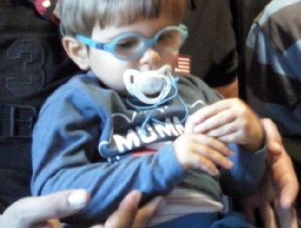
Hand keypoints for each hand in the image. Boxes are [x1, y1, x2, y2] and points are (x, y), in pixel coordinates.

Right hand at [0, 190, 161, 227]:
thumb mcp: (25, 214)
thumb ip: (52, 205)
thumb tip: (85, 194)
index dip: (124, 215)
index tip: (136, 192)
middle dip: (140, 219)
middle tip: (158, 195)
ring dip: (138, 223)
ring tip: (155, 201)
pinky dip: (128, 225)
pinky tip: (137, 210)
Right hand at [173, 132, 233, 175]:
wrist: (164, 165)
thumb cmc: (182, 156)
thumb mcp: (193, 147)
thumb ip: (204, 145)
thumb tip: (224, 149)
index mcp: (194, 133)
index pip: (211, 135)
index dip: (222, 142)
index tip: (231, 148)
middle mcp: (190, 137)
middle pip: (211, 143)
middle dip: (223, 150)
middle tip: (232, 156)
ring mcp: (188, 146)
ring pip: (208, 152)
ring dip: (220, 160)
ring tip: (228, 166)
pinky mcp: (186, 157)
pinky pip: (202, 162)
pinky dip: (211, 167)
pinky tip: (216, 172)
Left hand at [186, 99, 264, 151]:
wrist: (255, 129)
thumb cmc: (236, 118)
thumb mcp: (228, 111)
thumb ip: (215, 112)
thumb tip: (195, 117)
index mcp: (234, 102)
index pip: (216, 107)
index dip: (204, 114)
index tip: (194, 120)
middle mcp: (240, 110)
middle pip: (219, 118)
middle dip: (206, 125)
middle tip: (196, 130)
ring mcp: (243, 122)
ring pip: (223, 129)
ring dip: (211, 133)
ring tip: (203, 136)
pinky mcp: (244, 134)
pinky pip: (228, 138)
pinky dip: (220, 139)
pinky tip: (214, 141)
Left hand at [241, 119, 298, 227]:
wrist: (245, 144)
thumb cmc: (260, 138)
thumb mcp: (267, 130)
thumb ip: (272, 134)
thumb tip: (275, 148)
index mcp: (282, 171)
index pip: (290, 184)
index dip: (290, 194)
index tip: (286, 204)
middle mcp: (275, 188)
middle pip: (285, 210)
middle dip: (288, 223)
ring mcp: (263, 197)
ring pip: (269, 218)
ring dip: (270, 226)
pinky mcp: (248, 201)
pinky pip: (250, 216)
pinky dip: (248, 224)